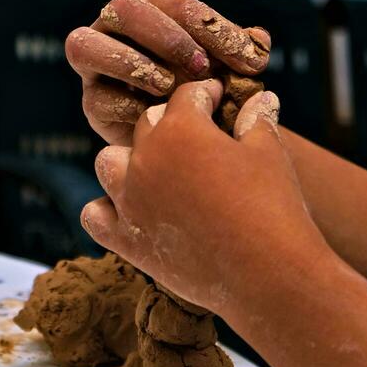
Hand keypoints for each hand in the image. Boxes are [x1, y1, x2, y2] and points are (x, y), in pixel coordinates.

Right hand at [65, 0, 270, 144]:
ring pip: (86, 45)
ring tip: (169, 88)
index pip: (177, 6)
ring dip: (133, 64)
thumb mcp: (229, 67)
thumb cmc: (204, 89)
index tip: (247, 60)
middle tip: (201, 68)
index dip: (212, 28)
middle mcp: (115, 30)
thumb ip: (243, 51)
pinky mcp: (92, 104)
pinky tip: (157, 118)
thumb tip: (260, 40)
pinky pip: (97, 98)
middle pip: (123, 9)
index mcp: (152, 10)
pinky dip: (129, 107)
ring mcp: (96, 66)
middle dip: (165, 36)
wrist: (184, 140)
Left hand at [80, 80, 326, 313]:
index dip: (205, 94)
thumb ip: (257, 120)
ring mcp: (130, 200)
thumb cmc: (273, 205)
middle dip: (172, 123)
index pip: (187, 97)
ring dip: (129, 161)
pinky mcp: (126, 239)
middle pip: (148, 124)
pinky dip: (107, 210)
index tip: (216, 100)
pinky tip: (131, 210)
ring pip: (108, 162)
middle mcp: (146, 158)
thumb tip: (262, 95)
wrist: (267, 272)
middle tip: (196, 137)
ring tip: (155, 170)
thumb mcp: (269, 153)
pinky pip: (94, 216)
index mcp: (181, 129)